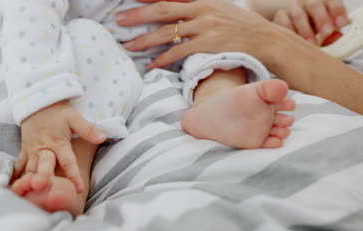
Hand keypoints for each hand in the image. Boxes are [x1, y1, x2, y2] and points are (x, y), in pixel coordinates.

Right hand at [13, 101, 105, 192]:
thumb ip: (87, 129)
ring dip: (29, 181)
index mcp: (58, 143)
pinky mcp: (24, 151)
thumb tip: (103, 137)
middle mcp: (43, 149)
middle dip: (43, 177)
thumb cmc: (58, 113)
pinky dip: (15, 177)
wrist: (37, 104)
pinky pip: (18, 165)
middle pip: (43, 166)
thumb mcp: (74, 117)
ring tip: (29, 193)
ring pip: (29, 169)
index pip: (67, 161)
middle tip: (43, 189)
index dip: (73, 175)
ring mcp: (32, 151)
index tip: (79, 189)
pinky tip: (14, 189)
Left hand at [116, 0, 279, 68]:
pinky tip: (152, 65)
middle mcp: (202, 10)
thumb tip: (180, 11)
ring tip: (129, 45)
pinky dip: (164, 59)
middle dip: (138, 14)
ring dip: (145, 39)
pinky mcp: (209, 45)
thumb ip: (199, 8)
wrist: (267, 40)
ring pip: (168, 32)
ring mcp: (205, 27)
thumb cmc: (242, 26)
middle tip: (119, 19)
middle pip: (163, 10)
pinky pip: (180, 52)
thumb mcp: (221, 9)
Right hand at [273, 0, 349, 44]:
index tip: (341, 24)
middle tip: (327, 33)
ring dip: (306, 30)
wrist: (294, 28)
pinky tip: (296, 43)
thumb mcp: (326, 29)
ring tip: (312, 44)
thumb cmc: (315, 30)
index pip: (332, 1)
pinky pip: (283, 24)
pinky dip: (290, 34)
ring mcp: (293, 8)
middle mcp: (308, 1)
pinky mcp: (280, 17)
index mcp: (324, 1)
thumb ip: (332, 32)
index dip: (337, 11)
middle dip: (322, 19)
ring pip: (298, 15)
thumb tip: (336, 38)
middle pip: (315, 5)